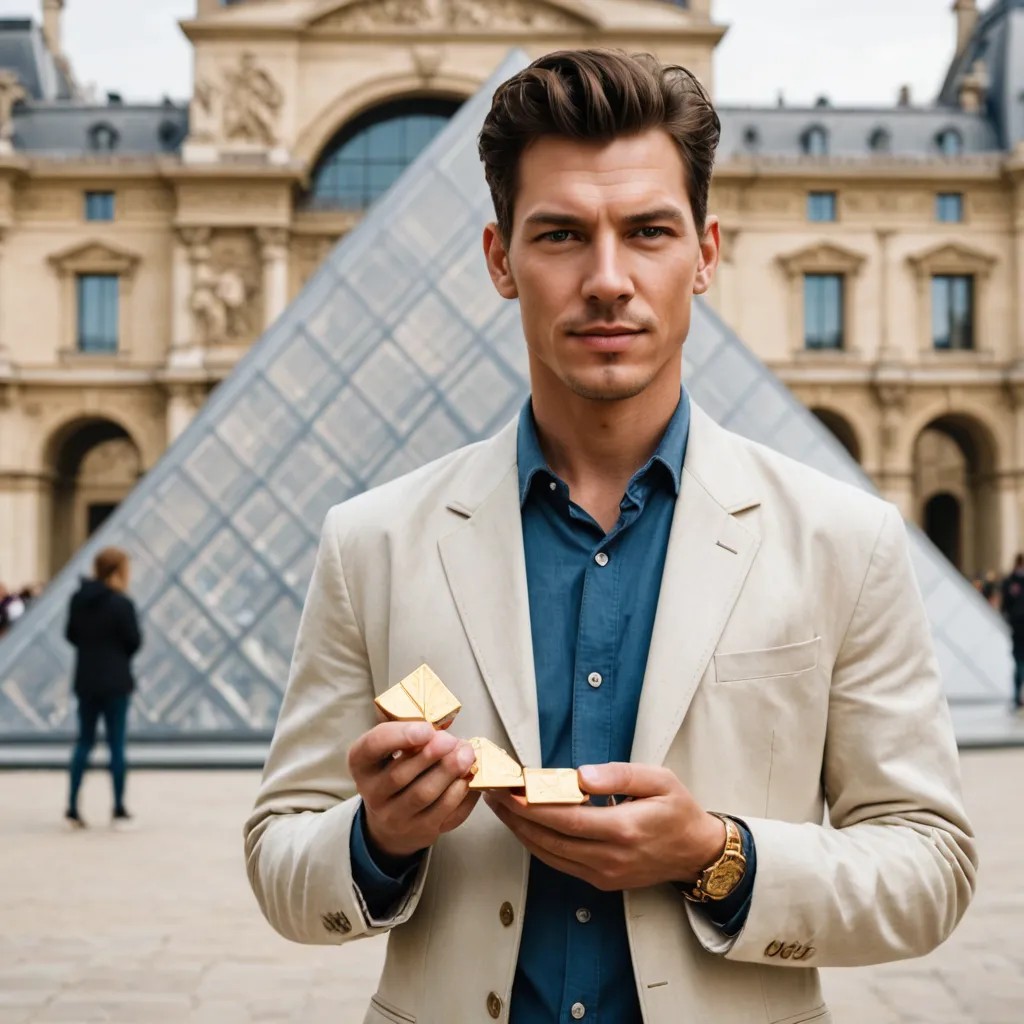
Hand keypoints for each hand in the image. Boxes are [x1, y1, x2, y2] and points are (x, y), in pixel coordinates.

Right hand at [347, 721, 479, 859]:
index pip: (373, 747)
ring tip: (467, 756)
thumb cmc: (395, 770)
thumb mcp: (391, 749)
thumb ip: (410, 734)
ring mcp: (395, 817)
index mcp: (362, 764)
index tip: (428, 729)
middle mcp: (372, 793)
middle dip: (431, 755)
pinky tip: (470, 776)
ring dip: (450, 772)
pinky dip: (462, 792)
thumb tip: (444, 731)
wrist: (392, 820)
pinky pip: (445, 813)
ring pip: (424, 795)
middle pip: (400, 774)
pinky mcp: (420, 831)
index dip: (400, 736)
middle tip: (454, 741)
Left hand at [485, 762, 724, 890]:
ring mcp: (604, 874)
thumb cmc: (678, 811)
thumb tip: (582, 774)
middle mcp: (610, 857)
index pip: (566, 819)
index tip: (509, 790)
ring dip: (521, 832)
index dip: (534, 807)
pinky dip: (538, 845)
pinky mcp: (601, 882)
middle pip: (550, 839)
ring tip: (500, 808)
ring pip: (550, 854)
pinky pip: (560, 864)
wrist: (697, 853)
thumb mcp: (658, 779)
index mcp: (623, 829)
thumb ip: (619, 775)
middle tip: (492, 794)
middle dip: (516, 817)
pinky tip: (524, 827)